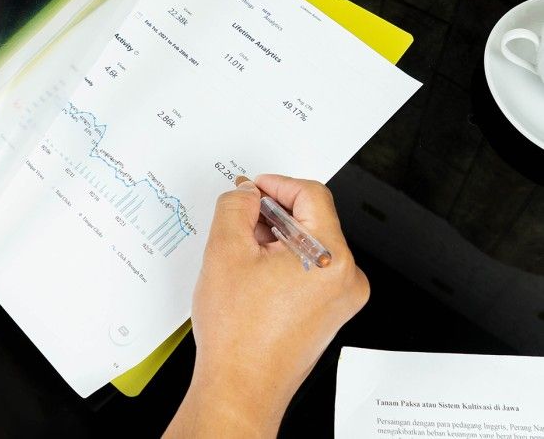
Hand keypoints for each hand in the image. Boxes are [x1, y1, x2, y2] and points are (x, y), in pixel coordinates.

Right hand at [165, 175, 368, 437]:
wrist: (239, 389)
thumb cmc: (238, 336)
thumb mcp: (225, 250)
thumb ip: (236, 206)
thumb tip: (246, 193)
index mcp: (332, 257)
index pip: (311, 195)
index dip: (276, 184)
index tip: (254, 189)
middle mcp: (347, 277)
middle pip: (312, 219)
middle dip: (273, 214)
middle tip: (241, 220)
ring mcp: (340, 298)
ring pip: (309, 244)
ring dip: (276, 238)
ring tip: (243, 254)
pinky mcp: (329, 312)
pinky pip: (310, 268)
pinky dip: (283, 260)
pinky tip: (254, 273)